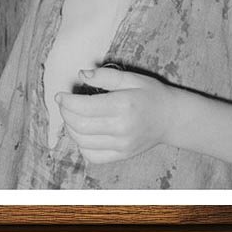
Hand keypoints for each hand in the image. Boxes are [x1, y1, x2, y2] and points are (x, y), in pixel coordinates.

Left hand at [56, 66, 175, 164]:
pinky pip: (92, 155)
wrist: (171, 118)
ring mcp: (121, 145)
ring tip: (72, 116)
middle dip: (65, 113)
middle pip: (79, 125)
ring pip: (82, 141)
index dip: (66, 101)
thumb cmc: (151, 94)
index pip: (83, 107)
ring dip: (70, 128)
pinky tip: (83, 132)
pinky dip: (81, 145)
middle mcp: (120, 128)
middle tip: (64, 103)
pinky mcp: (121, 155)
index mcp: (122, 105)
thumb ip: (105, 76)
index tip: (60, 95)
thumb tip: (81, 75)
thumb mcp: (132, 78)